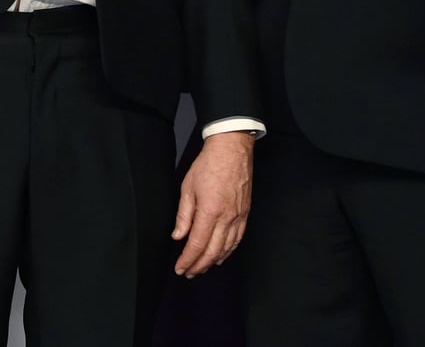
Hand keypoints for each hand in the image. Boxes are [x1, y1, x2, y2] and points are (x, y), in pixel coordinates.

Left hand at [172, 130, 253, 276]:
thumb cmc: (208, 165)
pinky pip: (237, 239)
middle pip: (213, 251)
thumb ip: (184, 215)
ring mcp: (238, 217)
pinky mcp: (245, 214)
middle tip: (189, 273)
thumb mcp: (188, 187)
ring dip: (213, 261)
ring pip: (227, 248)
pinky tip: (221, 255)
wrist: (232, 150)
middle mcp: (227, 218)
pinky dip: (228, 251)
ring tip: (202, 268)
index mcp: (210, 212)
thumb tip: (179, 236)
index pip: (197, 244)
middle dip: (199, 266)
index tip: (180, 269)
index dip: (188, 260)